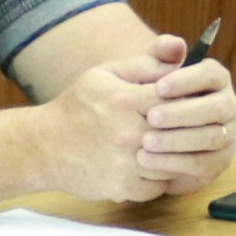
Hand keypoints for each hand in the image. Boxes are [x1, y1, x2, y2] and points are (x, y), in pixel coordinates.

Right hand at [45, 43, 235, 201]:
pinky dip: (161, 177)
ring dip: (177, 154)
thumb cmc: (78, 106)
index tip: (188, 101)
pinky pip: (159, 184)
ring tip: (174, 146)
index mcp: (126, 100)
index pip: (177, 96)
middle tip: (191, 126)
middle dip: (189, 128)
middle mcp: (128, 132)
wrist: (44, 147)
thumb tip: (180, 48)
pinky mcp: (124, 187)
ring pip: (175, 160)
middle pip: (180, 131)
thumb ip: (146, 63)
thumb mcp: (106, 74)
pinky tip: (154, 165)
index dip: (186, 98)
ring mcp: (127, 163)